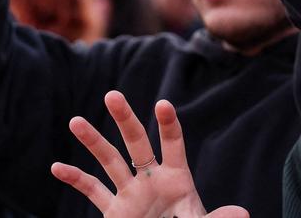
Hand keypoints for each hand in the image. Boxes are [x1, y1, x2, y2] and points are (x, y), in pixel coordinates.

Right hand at [51, 91, 247, 217]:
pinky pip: (92, 191)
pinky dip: (75, 180)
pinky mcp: (114, 211)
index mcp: (177, 179)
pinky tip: (57, 167)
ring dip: (93, 141)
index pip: (173, 144)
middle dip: (125, 119)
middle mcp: (151, 180)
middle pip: (136, 143)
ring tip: (75, 121)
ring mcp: (130, 193)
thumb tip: (242, 213)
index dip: (168, 125)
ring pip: (109, 161)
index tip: (162, 104)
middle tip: (113, 95)